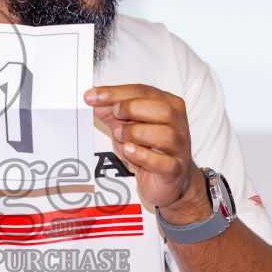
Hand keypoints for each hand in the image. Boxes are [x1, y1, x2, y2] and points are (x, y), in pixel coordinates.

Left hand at [85, 84, 206, 223]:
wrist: (167, 180)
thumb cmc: (150, 149)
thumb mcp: (128, 125)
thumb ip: (111, 112)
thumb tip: (93, 99)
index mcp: (169, 105)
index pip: (144, 91)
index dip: (115, 92)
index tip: (92, 96)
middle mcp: (178, 124)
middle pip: (162, 109)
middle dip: (132, 108)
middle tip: (114, 114)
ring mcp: (179, 148)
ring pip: (165, 135)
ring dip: (136, 133)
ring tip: (120, 136)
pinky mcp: (174, 170)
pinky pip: (164, 162)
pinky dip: (143, 155)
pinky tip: (129, 151)